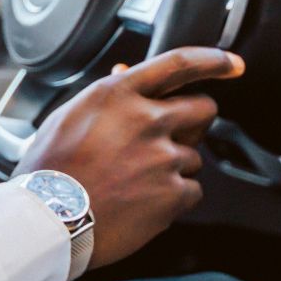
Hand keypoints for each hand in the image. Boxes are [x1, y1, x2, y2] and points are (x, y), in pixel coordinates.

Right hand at [14, 47, 244, 268]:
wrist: (49, 219)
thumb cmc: (50, 169)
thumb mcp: (69, 117)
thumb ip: (106, 95)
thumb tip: (125, 71)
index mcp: (119, 95)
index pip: (179, 64)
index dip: (212, 61)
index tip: (231, 65)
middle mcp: (147, 120)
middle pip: (203, 109)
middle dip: (195, 122)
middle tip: (173, 138)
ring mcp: (164, 157)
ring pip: (193, 156)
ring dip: (174, 167)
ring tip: (135, 182)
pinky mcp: (173, 194)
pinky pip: (192, 191)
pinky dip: (173, 198)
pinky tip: (142, 203)